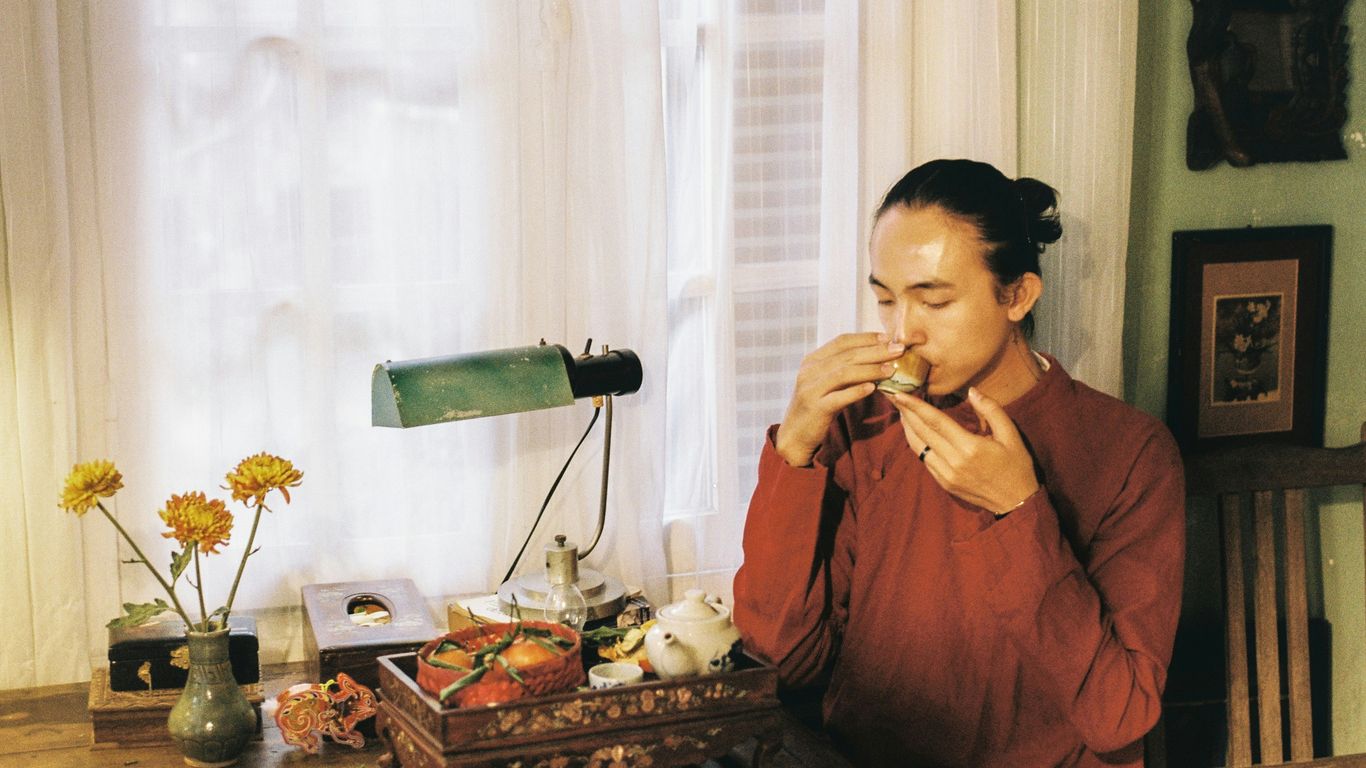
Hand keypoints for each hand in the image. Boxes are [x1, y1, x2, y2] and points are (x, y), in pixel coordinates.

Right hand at [775, 333, 904, 466]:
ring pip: (844, 373)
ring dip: (870, 369)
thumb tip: (878, 357)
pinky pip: (839, 397)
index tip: (888, 338)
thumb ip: (845, 369)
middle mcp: (809, 371)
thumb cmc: (818, 406)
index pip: (842, 341)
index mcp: (812, 360)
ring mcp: (810, 389)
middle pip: (847, 355)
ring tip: (891, 370)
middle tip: (898, 350)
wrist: (795, 434)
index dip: (866, 338)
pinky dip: (857, 391)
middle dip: (875, 351)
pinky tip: (873, 388)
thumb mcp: (828, 383)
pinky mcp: (815, 408)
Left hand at [886, 386, 1038, 514]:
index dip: (915, 407)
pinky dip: (917, 444)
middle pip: (922, 432)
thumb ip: (992, 410)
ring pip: (918, 448)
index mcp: (970, 447)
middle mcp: (954, 461)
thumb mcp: (1011, 435)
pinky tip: (915, 433)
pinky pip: (925, 460)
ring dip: (908, 429)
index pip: (935, 421)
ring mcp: (946, 475)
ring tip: (902, 412)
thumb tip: (972, 391)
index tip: (899, 394)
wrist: (1016, 501)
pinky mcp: (944, 483)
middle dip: (905, 413)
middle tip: (894, 398)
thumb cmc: (1016, 465)